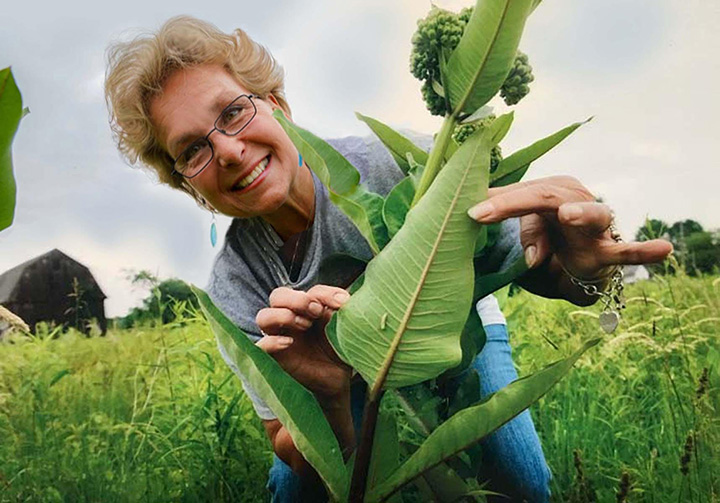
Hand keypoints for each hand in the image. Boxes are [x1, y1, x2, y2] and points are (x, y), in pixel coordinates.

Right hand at [255, 285, 351, 398]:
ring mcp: (280, 337)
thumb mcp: (345, 327)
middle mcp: (290, 318)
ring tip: (305, 325)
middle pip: (278, 296)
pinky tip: (289, 343)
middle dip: (297, 300)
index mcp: (309, 308)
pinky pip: (260, 346)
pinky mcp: (274, 358)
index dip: (324, 293)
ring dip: (283, 315)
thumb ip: (343, 312)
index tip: (342, 303)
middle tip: (316, 311)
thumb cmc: (340, 348)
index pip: (309, 291)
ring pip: (264, 316)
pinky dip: (271, 341)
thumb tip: (345, 302)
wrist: (339, 378)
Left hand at [467, 176, 672, 302]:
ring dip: (579, 213)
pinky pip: (628, 251)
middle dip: (510, 204)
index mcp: (547, 191)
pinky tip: (665, 248)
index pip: (516, 191)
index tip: (463, 211)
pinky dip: (644, 251)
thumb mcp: (524, 240)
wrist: (574, 272)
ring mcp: (593, 224)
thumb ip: (523, 238)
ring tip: (566, 215)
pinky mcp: (608, 250)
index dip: (490, 200)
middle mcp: (572, 199)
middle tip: (479, 214)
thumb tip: (533, 256)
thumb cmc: (545, 246)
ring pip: (590, 212)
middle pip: (542, 196)